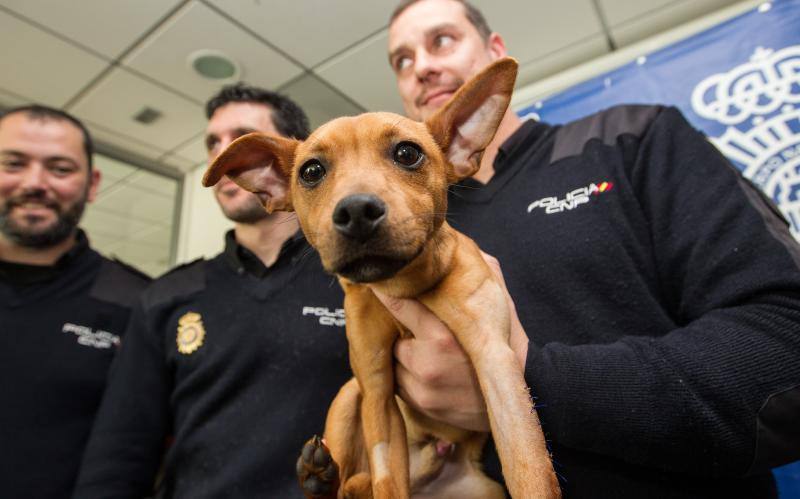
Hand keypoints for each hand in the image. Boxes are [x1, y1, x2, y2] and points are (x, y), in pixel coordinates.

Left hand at [370, 252, 528, 432]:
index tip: (379, 280)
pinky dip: (407, 374)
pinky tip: (427, 369)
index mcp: (442, 335)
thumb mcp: (497, 300)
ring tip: (424, 348)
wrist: (528, 391)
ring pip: (392, 360)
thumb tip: (455, 243)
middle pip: (391, 335)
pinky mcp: (421, 406)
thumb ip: (476, 270)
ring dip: (402, 353)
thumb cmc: (509, 340)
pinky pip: (399, 383)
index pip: (399, 305)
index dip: (388, 291)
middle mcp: (427, 364)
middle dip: (401, 329)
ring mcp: (421, 389)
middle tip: (414, 323)